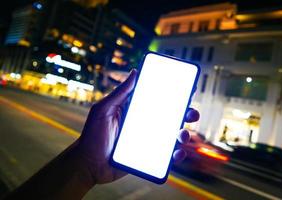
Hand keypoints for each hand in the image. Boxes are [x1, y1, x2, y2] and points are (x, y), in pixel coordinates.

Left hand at [76, 69, 199, 183]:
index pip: (158, 99)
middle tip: (192, 113)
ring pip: (171, 136)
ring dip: (183, 134)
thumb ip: (120, 93)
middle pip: (170, 117)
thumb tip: (135, 72)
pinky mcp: (148, 157)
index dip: (174, 94)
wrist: (87, 164)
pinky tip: (178, 153)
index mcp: (135, 110)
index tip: (187, 89)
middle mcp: (144, 124)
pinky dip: (176, 155)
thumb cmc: (91, 135)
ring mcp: (147, 141)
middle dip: (185, 114)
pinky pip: (166, 156)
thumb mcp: (104, 110)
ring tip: (182, 135)